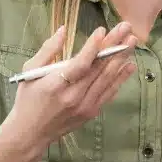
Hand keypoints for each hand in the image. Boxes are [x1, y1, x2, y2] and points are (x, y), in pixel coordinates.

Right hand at [6, 22, 136, 156]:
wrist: (30, 133)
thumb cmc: (28, 99)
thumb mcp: (30, 71)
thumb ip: (48, 50)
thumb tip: (63, 29)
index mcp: (56, 85)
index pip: (80, 64)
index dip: (93, 47)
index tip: (103, 30)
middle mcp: (74, 96)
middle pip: (99, 68)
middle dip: (114, 45)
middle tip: (127, 28)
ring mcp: (85, 106)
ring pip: (108, 79)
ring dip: (122, 58)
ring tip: (133, 41)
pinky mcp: (91, 112)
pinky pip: (109, 92)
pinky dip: (120, 78)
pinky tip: (130, 64)